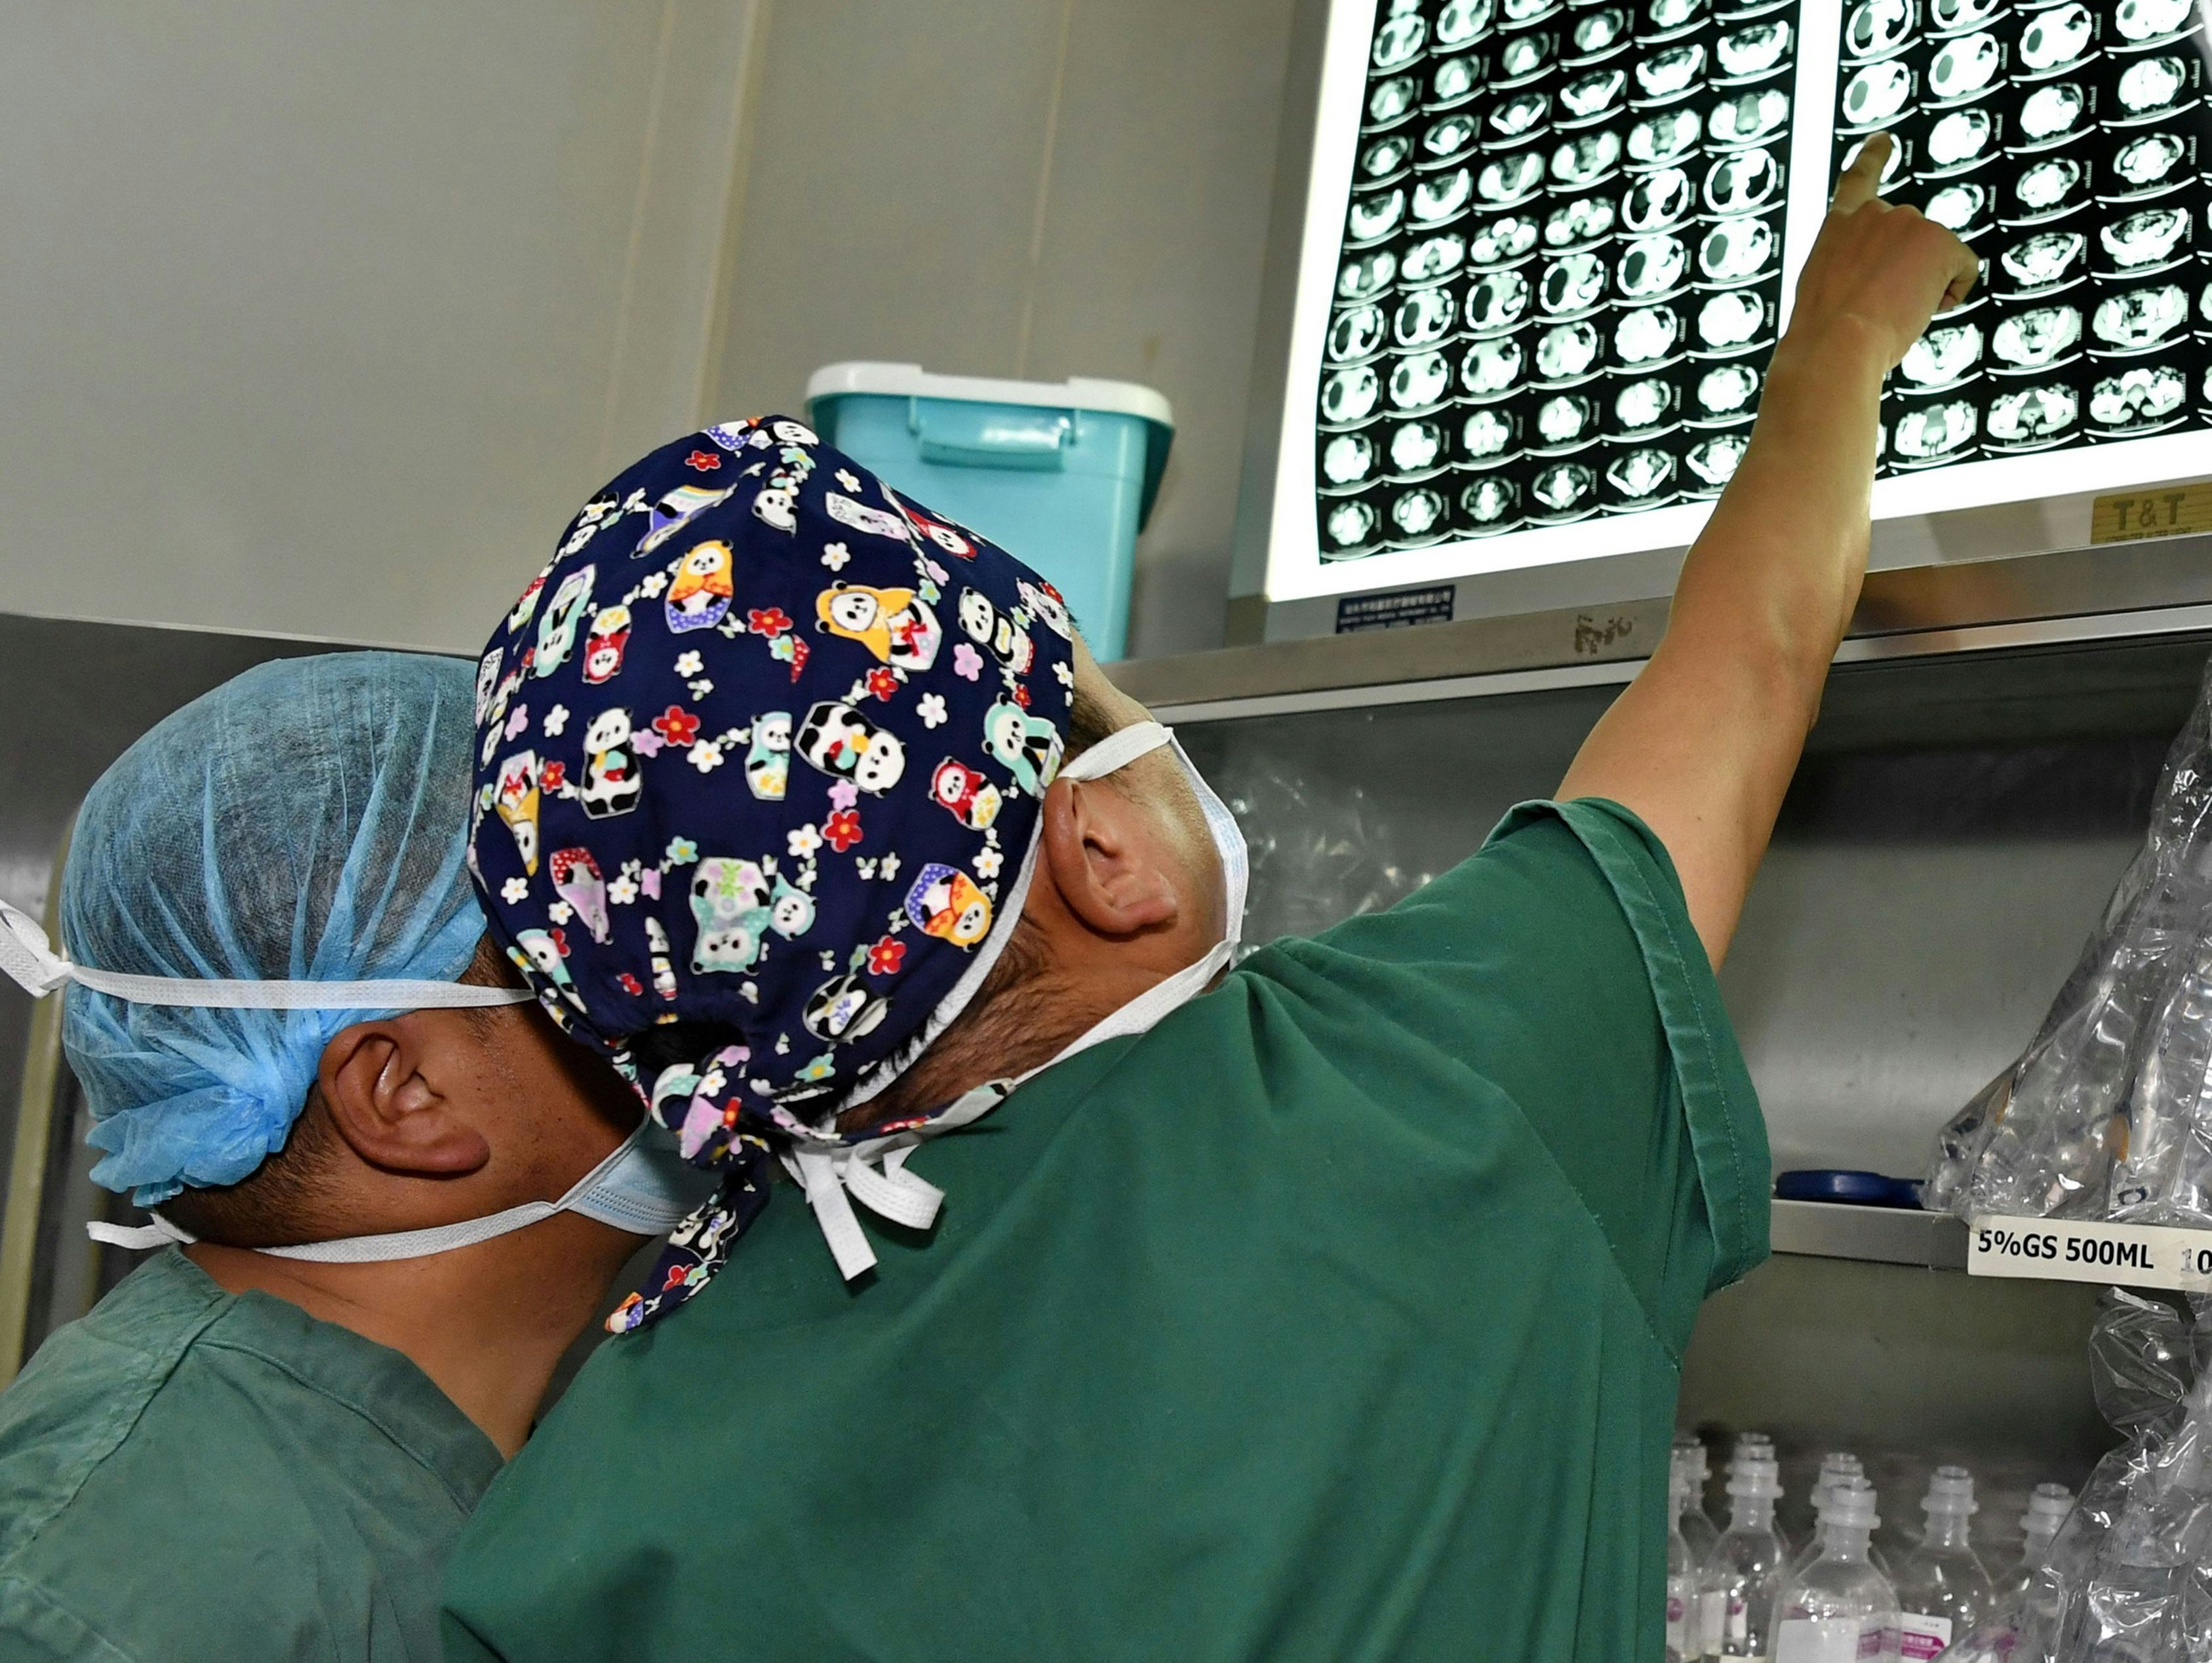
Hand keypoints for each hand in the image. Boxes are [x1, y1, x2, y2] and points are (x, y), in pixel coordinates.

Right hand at [1781, 133, 1979, 371]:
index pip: (1859, 178)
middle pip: (1913, 239)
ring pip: (1936, 259)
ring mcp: (1909, 222)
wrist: (1835, 344)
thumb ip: (1852, 265)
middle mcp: (1875, 213)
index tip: (1883, 139)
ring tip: (1890, 310)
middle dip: (1907, 272)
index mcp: (1839, 225)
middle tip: (1879, 305)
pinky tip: (1922, 308)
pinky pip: (1963, 271)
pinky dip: (1950, 294)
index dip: (1874, 155)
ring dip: (1923, 286)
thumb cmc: (1826, 332)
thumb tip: (1880, 284)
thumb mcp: (1826, 287)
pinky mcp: (1940, 241)